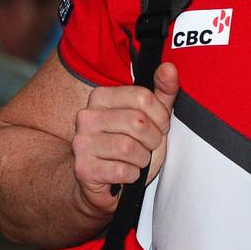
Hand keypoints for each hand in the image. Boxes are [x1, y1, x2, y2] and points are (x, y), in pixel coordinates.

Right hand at [70, 62, 179, 216]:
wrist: (106, 182)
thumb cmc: (132, 145)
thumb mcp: (152, 116)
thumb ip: (163, 92)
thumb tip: (168, 67)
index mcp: (101, 97)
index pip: (143, 97)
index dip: (160, 115)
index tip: (161, 125)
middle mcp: (87, 116)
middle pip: (138, 122)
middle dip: (153, 138)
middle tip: (150, 145)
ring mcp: (81, 142)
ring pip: (129, 147)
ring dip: (143, 158)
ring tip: (138, 159)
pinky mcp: (83, 169)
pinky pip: (122, 170)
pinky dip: (133, 175)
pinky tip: (127, 173)